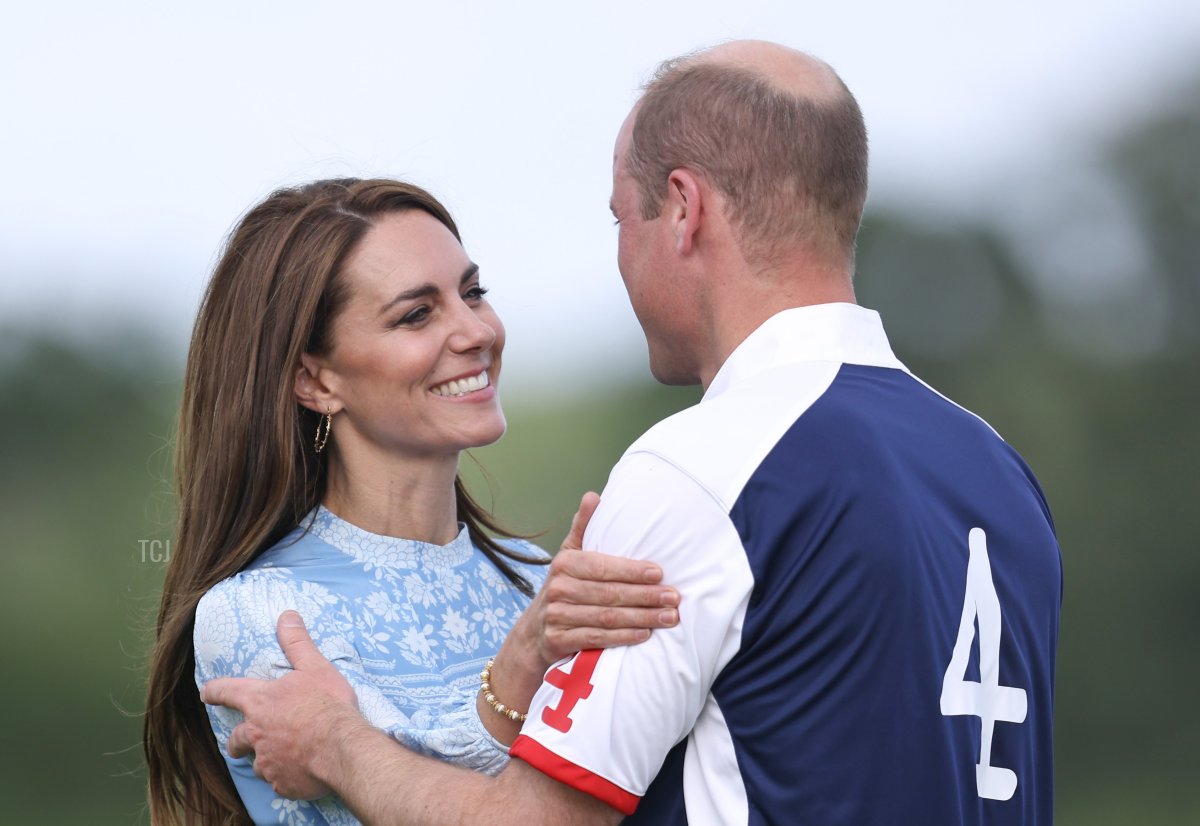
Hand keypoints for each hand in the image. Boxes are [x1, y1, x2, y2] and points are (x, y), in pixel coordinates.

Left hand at [201, 611, 362, 800]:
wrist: (341, 747)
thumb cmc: (327, 704)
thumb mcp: (314, 667)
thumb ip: (297, 643)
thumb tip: (286, 615)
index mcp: (260, 702)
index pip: (226, 692)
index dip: (214, 691)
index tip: (206, 693)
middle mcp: (256, 733)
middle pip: (234, 740)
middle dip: (236, 741)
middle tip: (241, 743)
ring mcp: (267, 761)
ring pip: (257, 762)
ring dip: (264, 758)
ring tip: (280, 757)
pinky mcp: (281, 782)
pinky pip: (277, 780)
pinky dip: (284, 775)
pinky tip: (298, 772)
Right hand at [529, 491, 679, 664]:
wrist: (534, 632)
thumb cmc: (563, 587)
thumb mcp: (568, 555)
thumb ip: (583, 527)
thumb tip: (593, 496)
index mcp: (565, 564)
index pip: (603, 566)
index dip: (632, 571)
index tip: (659, 573)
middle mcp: (559, 588)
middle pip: (610, 594)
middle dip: (645, 596)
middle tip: (673, 598)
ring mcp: (557, 616)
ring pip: (607, 617)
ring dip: (642, 618)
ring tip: (669, 617)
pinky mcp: (559, 640)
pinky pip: (597, 638)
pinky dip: (623, 637)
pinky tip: (645, 634)